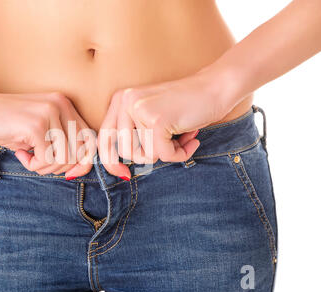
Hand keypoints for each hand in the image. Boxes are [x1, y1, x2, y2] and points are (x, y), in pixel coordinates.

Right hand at [0, 89, 96, 178]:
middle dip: (61, 167)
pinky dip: (34, 165)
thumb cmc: (7, 125)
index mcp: (66, 105)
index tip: (70, 173)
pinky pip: (47, 159)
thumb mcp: (40, 133)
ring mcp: (49, 113)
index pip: (91, 139)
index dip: (84, 162)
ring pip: (65, 158)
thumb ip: (63, 144)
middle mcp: (62, 105)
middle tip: (40, 163)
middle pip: (81, 152)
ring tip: (29, 158)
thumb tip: (83, 168)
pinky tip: (21, 155)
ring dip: (46, 167)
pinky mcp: (36, 125)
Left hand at [98, 71, 228, 178]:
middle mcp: (125, 101)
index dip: (110, 161)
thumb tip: (119, 171)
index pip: (104, 138)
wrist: (216, 88)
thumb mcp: (149, 117)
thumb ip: (132, 135)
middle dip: (150, 155)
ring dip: (167, 152)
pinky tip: (191, 138)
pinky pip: (164, 155)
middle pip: (126, 151)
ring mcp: (140, 109)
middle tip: (170, 142)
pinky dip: (181, 153)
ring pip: (146, 155)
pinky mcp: (157, 120)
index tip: (124, 174)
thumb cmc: (185, 106)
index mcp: (120, 100)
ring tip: (181, 136)